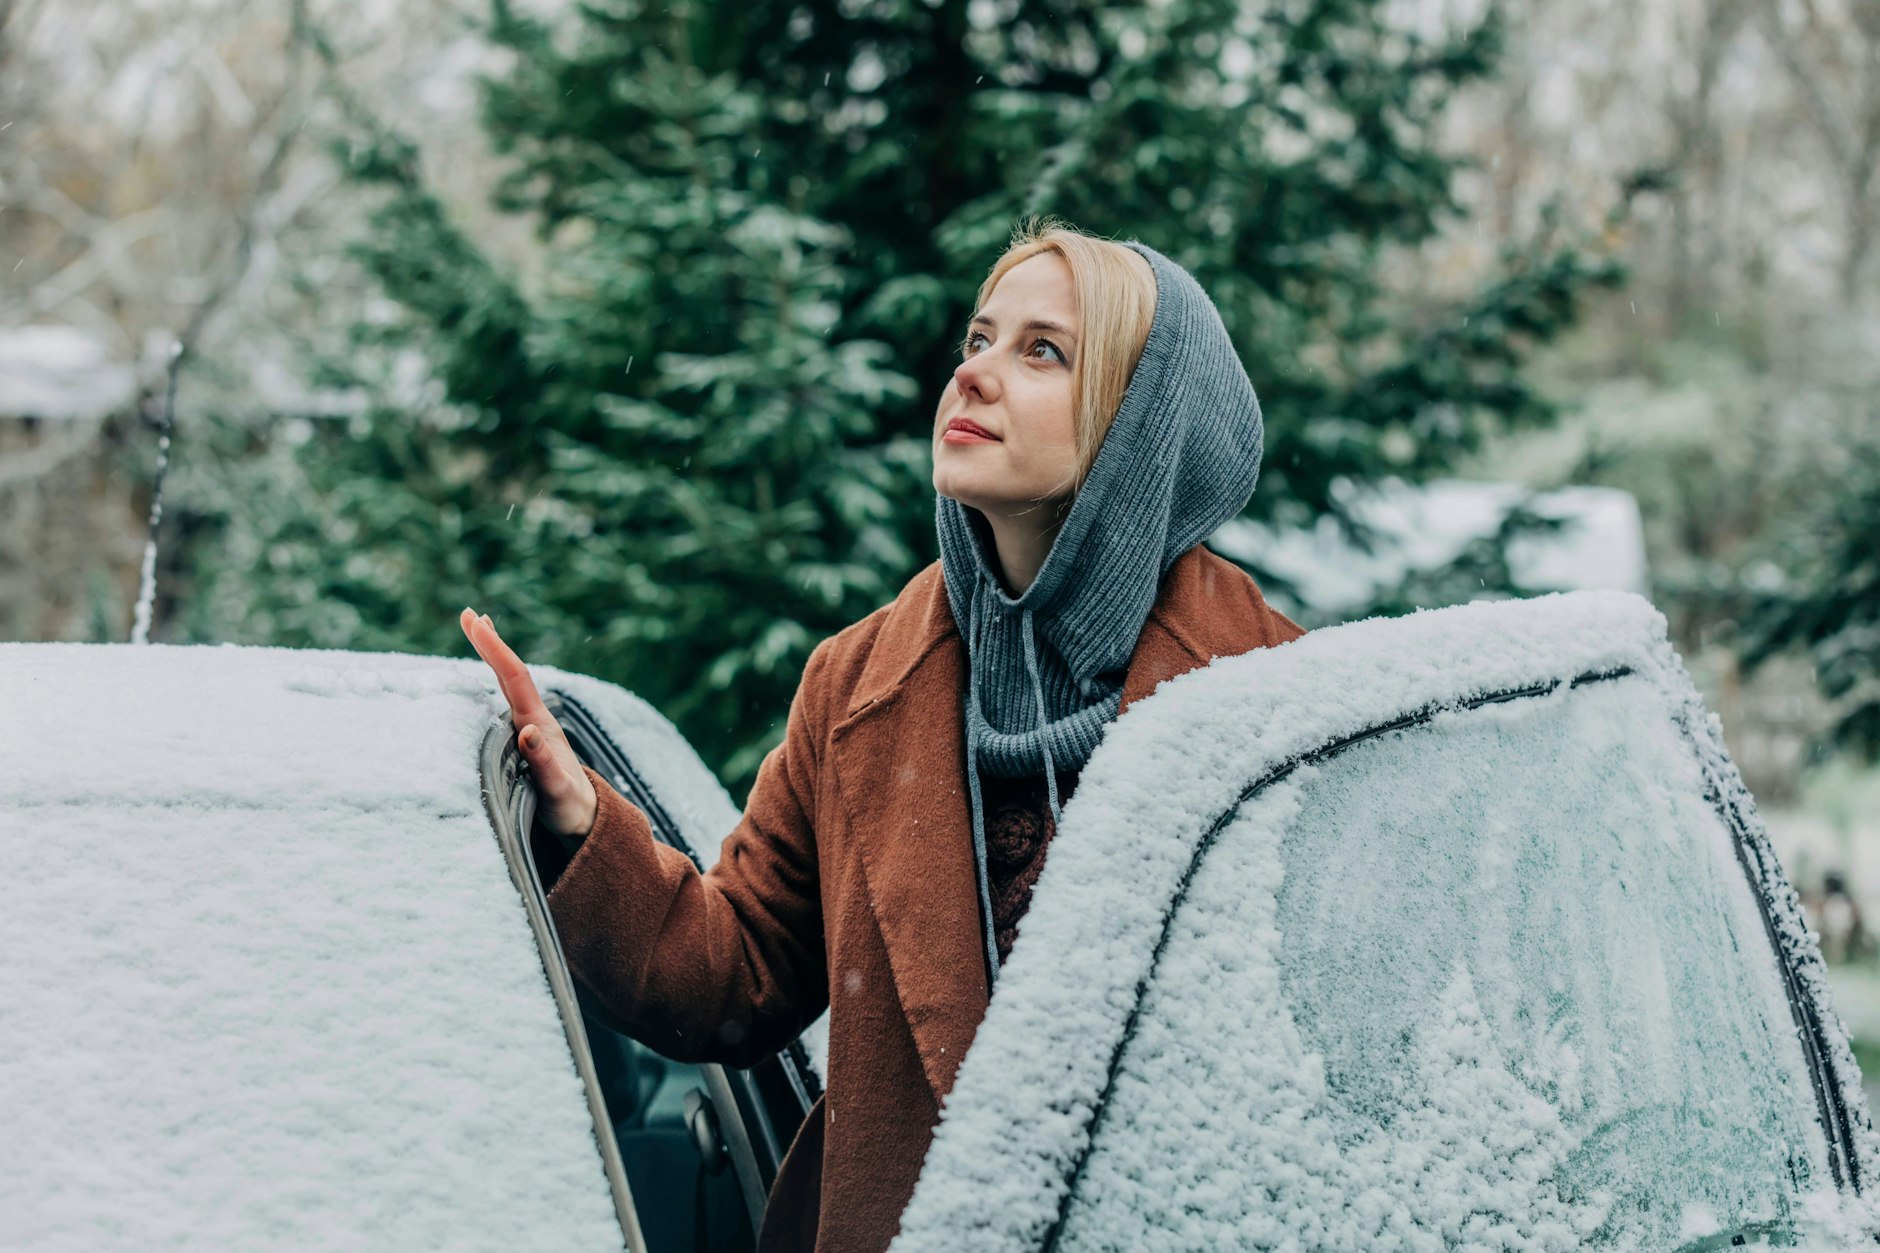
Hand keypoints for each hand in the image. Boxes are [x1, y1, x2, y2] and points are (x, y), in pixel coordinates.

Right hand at [460, 606, 598, 841]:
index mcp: (539, 725)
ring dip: (494, 655)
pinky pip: (508, 700)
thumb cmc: (569, 807)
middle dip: (490, 642)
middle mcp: (535, 720)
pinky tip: (490, 675)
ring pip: (510, 683)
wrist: (586, 820)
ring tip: (480, 628)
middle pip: (511, 672)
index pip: (514, 678)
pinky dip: (496, 679)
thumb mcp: (555, 789)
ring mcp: (531, 727)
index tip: (476, 622)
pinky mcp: (527, 739)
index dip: (495, 649)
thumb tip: (528, 732)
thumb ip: (542, 762)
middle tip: (468, 613)